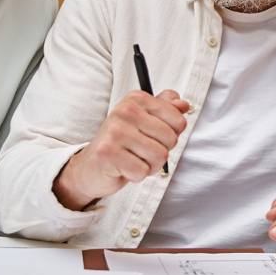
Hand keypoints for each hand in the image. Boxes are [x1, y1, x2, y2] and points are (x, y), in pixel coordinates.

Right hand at [53, 90, 190, 210]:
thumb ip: (166, 109)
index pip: (178, 120)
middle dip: (161, 152)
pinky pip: (143, 171)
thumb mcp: (145, 121)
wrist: (91, 167)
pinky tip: (123, 168)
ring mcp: (115, 131)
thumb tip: (184, 105)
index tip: (153, 137)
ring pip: (159, 156)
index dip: (171, 135)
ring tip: (133, 160)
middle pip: (171, 139)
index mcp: (137, 99)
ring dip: (149, 165)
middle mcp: (125, 110)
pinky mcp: (108, 153)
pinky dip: (136, 175)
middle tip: (141, 151)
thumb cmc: (122, 144)